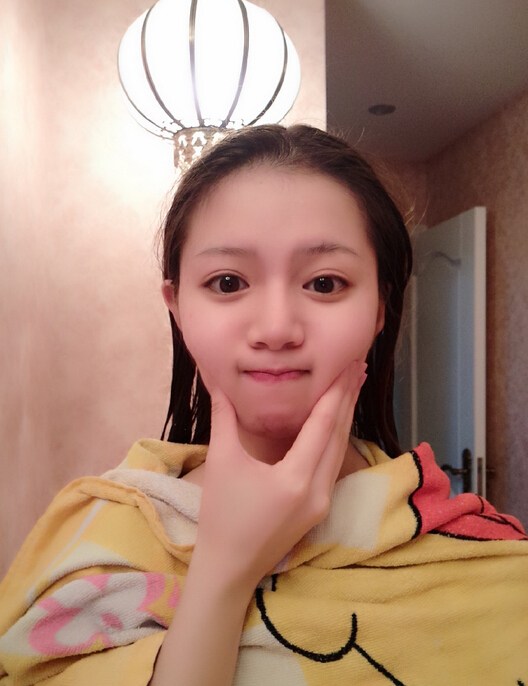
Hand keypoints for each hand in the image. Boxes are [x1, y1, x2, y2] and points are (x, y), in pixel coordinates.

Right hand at [192, 361, 366, 590]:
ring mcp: (322, 502)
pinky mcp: (319, 509)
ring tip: (353, 388)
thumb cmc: (222, 515)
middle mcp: (318, 490)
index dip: (336, 392)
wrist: (228, 568)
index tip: (349, 365)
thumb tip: (219, 384)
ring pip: (340, 451)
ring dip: (346, 418)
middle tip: (359, 366)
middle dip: (349, 399)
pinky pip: (333, 466)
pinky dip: (337, 439)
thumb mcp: (222, 462)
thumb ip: (224, 419)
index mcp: (296, 478)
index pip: (323, 426)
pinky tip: (337, 424)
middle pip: (340, 436)